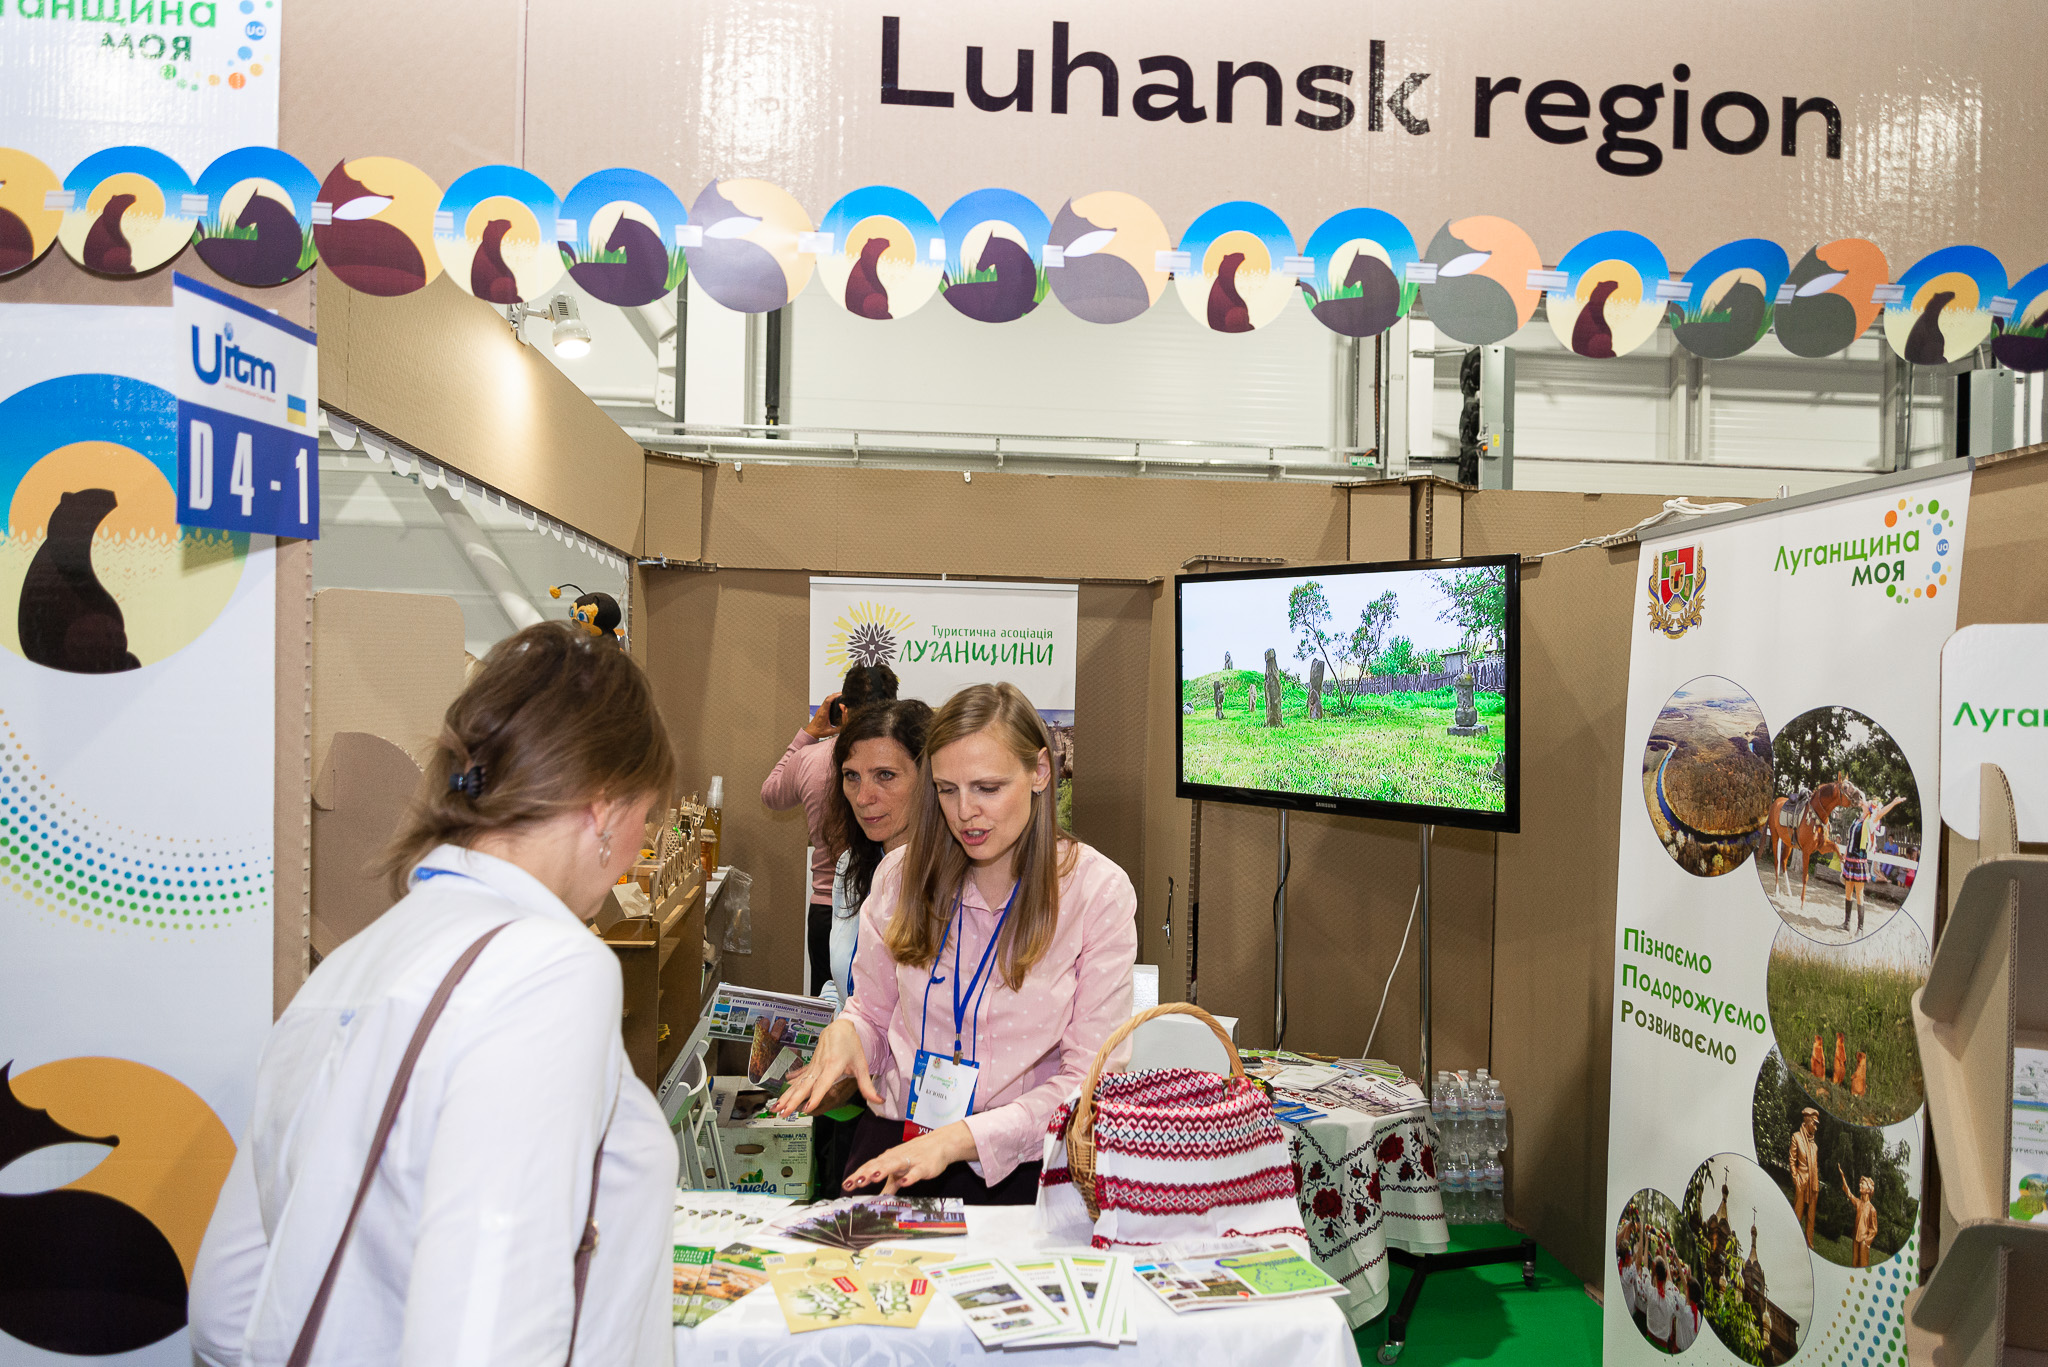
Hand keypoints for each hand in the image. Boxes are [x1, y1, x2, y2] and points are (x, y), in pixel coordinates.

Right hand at [770, 1019, 879, 1116]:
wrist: (839, 1027)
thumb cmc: (851, 1045)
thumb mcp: (862, 1065)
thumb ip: (867, 1086)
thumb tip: (879, 1101)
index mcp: (833, 1066)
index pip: (823, 1084)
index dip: (815, 1096)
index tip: (807, 1108)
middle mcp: (820, 1067)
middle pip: (805, 1086)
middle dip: (793, 1101)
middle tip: (784, 1113)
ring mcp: (813, 1067)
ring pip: (798, 1084)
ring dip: (786, 1096)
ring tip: (776, 1108)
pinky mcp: (810, 1066)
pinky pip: (798, 1079)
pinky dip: (788, 1088)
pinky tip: (780, 1096)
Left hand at [803, 693, 842, 738]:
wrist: (811, 732)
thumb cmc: (818, 732)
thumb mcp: (830, 732)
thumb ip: (839, 729)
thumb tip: (846, 724)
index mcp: (823, 714)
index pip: (828, 702)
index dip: (834, 697)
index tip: (840, 695)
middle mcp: (821, 710)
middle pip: (827, 698)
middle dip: (835, 694)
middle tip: (843, 694)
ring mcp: (821, 709)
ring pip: (826, 699)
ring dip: (833, 696)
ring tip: (841, 696)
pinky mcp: (821, 710)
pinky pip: (826, 702)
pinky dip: (831, 699)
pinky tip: (836, 700)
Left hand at [843, 1121, 975, 1194]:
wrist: (939, 1144)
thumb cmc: (916, 1157)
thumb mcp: (900, 1172)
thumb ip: (888, 1186)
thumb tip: (877, 1199)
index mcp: (888, 1159)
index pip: (870, 1167)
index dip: (858, 1175)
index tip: (846, 1184)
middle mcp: (896, 1158)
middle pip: (879, 1165)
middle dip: (867, 1173)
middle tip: (855, 1181)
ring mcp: (910, 1161)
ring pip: (895, 1165)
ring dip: (884, 1170)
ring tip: (873, 1177)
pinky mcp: (924, 1166)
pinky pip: (916, 1172)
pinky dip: (910, 1177)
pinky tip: (904, 1183)